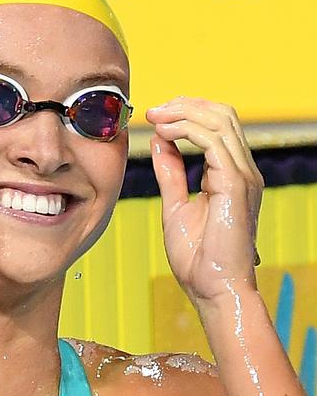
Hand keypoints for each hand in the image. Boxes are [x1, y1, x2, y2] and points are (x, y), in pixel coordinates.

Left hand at [146, 97, 263, 306]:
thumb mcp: (175, 205)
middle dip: (185, 105)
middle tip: (154, 110)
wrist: (213, 290)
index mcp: (231, 174)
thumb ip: (170, 172)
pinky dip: (186, 130)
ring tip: (155, 117)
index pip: (217, 125)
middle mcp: (243, 170)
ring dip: (183, 113)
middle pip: (222, 114)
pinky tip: (163, 133)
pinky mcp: (235, 185)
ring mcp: (243, 176)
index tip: (155, 115)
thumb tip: (159, 141)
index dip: (186, 112)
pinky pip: (213, 141)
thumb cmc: (197, 257)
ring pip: (220, 121)